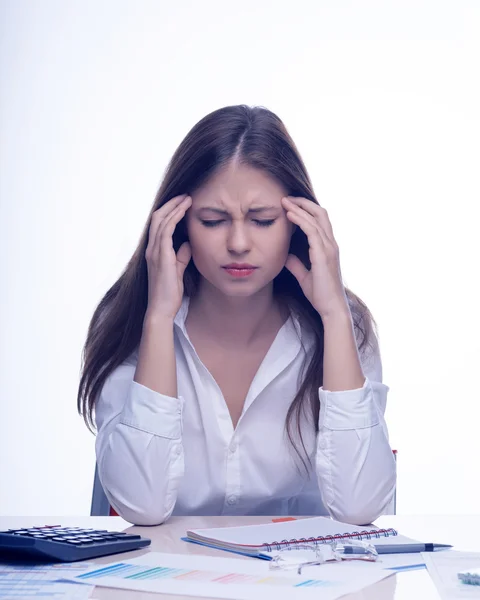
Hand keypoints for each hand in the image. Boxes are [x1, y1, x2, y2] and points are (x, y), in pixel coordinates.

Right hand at [144, 194, 191, 318]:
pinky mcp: (161, 257)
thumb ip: (181, 257)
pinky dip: (174, 219)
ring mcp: (154, 252)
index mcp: (154, 252)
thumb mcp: (177, 271)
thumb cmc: (169, 294)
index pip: (159, 225)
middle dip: (171, 204)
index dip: (170, 212)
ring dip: (174, 208)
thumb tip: (187, 243)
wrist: (161, 310)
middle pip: (157, 218)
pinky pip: (165, 232)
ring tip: (187, 199)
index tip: (183, 203)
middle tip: (186, 196)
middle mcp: (151, 249)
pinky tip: (183, 212)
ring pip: (161, 221)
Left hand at [281, 196, 348, 318]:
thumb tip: (285, 256)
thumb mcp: (304, 276)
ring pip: (315, 219)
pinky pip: (312, 231)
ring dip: (299, 208)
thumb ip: (296, 265)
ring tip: (284, 201)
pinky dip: (300, 220)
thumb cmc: (320, 295)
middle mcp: (331, 244)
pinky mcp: (323, 254)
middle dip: (303, 202)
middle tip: (286, 197)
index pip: (320, 220)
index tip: (290, 205)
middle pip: (320, 213)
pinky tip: (289, 214)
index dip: (306, 210)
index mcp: (328, 247)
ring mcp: (329, 248)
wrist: (331, 308)